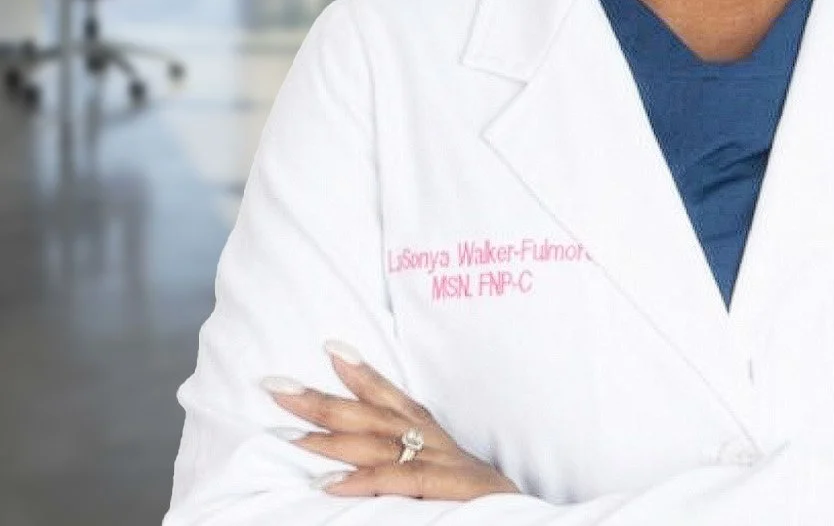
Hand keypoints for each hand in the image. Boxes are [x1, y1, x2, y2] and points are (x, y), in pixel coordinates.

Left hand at [261, 340, 520, 500]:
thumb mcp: (451, 485)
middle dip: (322, 398)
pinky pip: (399, 482)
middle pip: (373, 415)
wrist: (534, 523)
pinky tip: (328, 485)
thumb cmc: (489, 508)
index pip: (395, 400)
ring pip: (379, 443)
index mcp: (438, 442)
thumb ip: (417, 474)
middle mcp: (438, 445)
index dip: (363, 374)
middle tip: (275, 386)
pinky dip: (363, 481)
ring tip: (288, 431)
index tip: (330, 348)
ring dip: (329, 436)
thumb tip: (368, 474)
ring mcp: (443, 465)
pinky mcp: (449, 491)